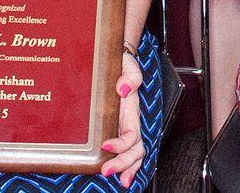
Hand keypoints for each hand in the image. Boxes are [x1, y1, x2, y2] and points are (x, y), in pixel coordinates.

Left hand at [101, 50, 144, 185]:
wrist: (118, 59)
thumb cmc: (122, 64)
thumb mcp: (128, 65)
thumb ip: (130, 76)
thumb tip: (123, 89)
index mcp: (132, 111)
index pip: (132, 134)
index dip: (121, 144)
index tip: (105, 146)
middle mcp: (130, 122)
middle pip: (135, 150)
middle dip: (123, 163)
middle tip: (106, 170)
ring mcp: (124, 127)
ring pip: (134, 153)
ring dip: (128, 168)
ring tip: (119, 180)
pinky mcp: (116, 128)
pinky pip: (125, 150)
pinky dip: (125, 165)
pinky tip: (118, 174)